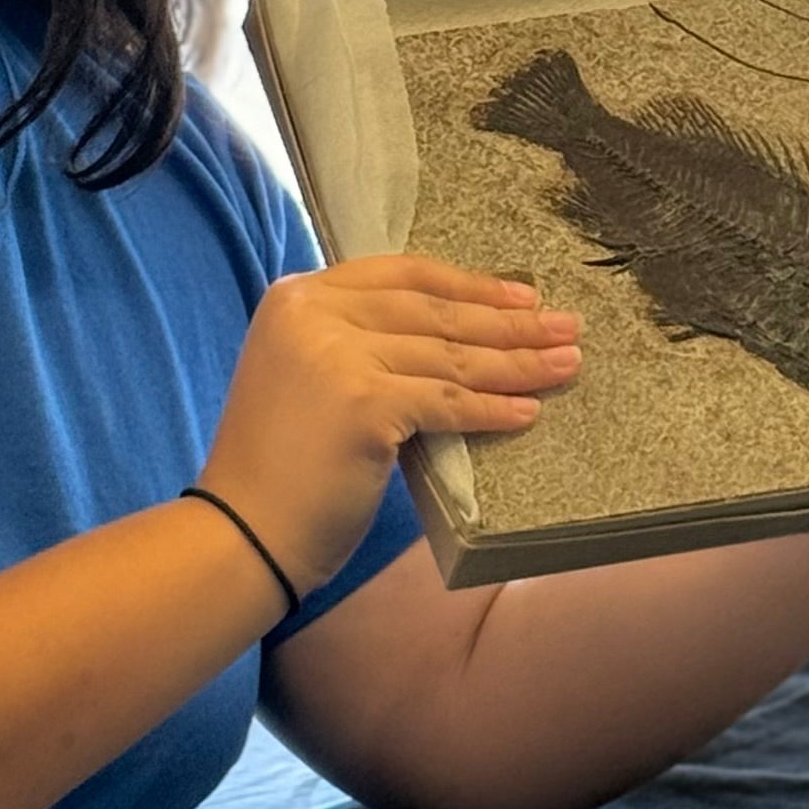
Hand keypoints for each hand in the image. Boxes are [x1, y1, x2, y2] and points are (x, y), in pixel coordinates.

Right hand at [200, 257, 581, 587]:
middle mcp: (314, 313)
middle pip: (434, 311)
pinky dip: (492, 409)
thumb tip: (454, 334)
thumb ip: (358, 343)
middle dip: (509, 320)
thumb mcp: (306, 376)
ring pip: (449, 356)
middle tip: (567, 327)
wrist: (241, 532)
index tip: (522, 294)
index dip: (470, 285)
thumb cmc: (278, 467)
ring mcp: (337, 354)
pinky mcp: (363, 402)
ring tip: (566, 364)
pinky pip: (446, 402)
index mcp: (298, 296)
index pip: (402, 275)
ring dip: (517, 362)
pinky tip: (528, 412)